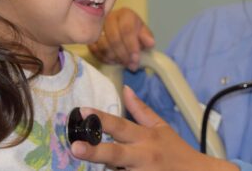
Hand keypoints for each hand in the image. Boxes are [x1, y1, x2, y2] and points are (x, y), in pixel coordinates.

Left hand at [71, 86, 238, 170]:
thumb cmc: (175, 150)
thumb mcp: (160, 128)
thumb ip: (140, 110)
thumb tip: (125, 88)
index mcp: (146, 137)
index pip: (121, 125)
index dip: (101, 118)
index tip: (82, 110)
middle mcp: (143, 156)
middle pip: (115, 153)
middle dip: (95, 151)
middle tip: (76, 148)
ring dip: (109, 168)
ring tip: (115, 163)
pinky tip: (122, 169)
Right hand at [89, 8, 154, 70]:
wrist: (123, 33)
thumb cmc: (135, 33)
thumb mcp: (144, 34)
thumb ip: (147, 37)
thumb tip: (150, 43)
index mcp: (125, 14)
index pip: (127, 29)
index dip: (131, 46)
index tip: (135, 59)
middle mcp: (110, 17)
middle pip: (114, 38)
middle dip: (123, 54)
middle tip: (130, 65)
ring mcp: (97, 26)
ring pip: (102, 44)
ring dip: (113, 57)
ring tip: (122, 63)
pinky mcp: (90, 36)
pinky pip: (94, 49)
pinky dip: (103, 58)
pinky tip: (113, 62)